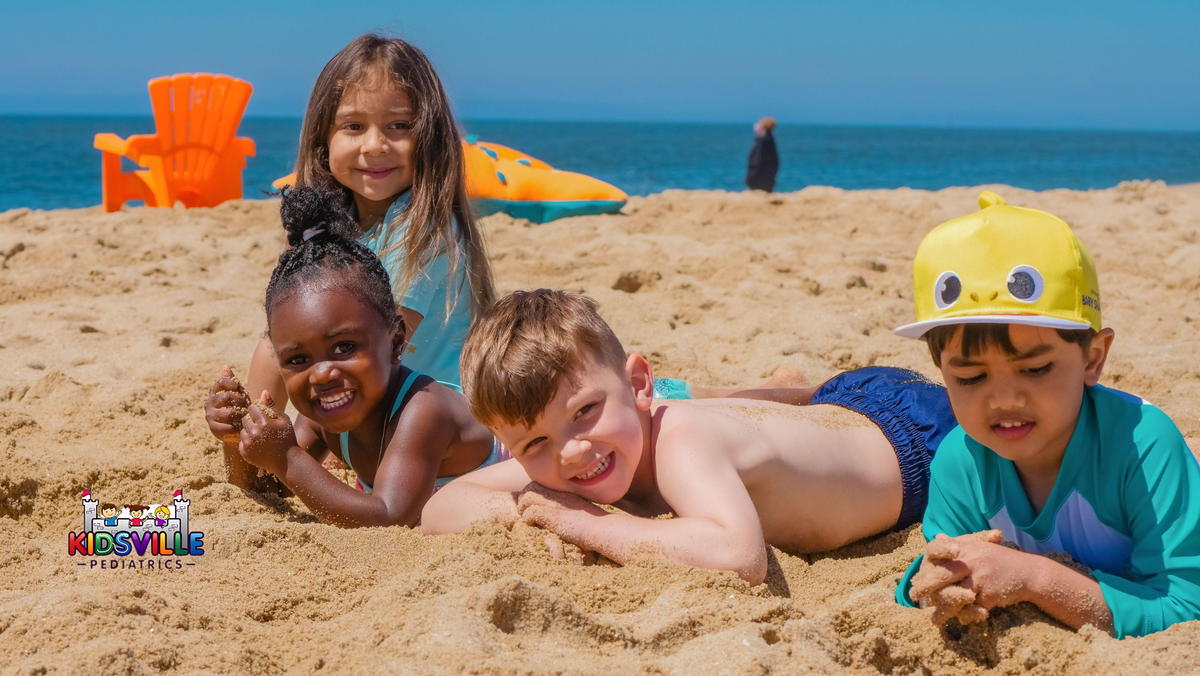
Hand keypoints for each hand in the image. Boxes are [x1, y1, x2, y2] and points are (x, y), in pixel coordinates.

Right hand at [205, 366, 249, 443]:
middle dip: (240, 400)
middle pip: (226, 397)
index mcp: (214, 393)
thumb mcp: (238, 393)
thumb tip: (225, 366)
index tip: (239, 387)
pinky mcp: (214, 429)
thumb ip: (232, 381)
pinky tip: (241, 425)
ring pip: (228, 413)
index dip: (230, 383)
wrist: (236, 429)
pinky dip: (237, 426)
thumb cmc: (238, 407)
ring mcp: (210, 416)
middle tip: (247, 405)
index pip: (220, 382)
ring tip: (245, 416)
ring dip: (240, 414)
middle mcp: (209, 403)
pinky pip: (228, 426)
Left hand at [237, 391, 297, 475]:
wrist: (286, 461)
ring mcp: (248, 444)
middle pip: (244, 419)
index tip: (264, 417)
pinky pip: (241, 442)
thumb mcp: (284, 420)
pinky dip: (248, 443)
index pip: (252, 409)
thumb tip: (263, 391)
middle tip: (262, 428)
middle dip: (252, 421)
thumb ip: (272, 405)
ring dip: (249, 432)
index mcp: (264, 423)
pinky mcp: (244, 453)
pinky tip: (258, 446)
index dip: (258, 411)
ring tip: (261, 437)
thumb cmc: (287, 438)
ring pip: (242, 431)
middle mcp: (254, 433)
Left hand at [515, 483, 604, 529]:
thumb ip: (567, 510)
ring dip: (523, 509)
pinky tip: (532, 525)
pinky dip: (528, 518)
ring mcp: (555, 504)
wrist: (604, 529)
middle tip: (524, 512)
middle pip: (530, 487)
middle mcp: (558, 495)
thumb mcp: (579, 512)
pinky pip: (531, 512)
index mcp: (564, 493)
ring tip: (526, 519)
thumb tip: (557, 518)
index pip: (540, 486)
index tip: (530, 506)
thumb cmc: (596, 525)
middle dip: (524, 500)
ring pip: (527, 497)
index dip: (531, 495)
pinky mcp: (553, 516)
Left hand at [912, 530, 1031, 625]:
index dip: (926, 561)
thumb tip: (938, 536)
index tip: (915, 575)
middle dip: (926, 587)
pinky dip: (967, 616)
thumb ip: (958, 544)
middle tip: (915, 596)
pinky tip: (961, 619)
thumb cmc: (1001, 560)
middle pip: (941, 575)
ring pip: (954, 597)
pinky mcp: (989, 595)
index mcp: (966, 547)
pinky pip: (971, 609)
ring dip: (944, 611)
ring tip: (935, 620)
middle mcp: (971, 560)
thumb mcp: (980, 547)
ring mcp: (980, 578)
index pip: (938, 550)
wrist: (1030, 573)